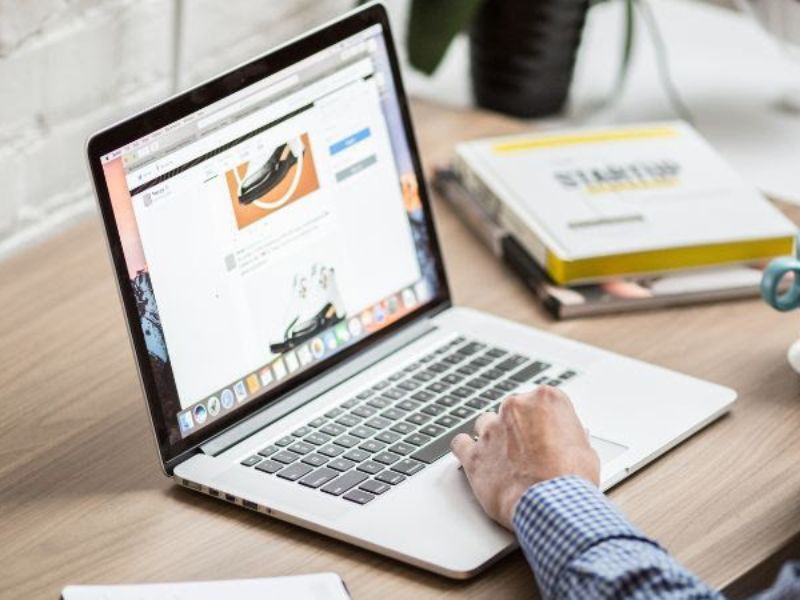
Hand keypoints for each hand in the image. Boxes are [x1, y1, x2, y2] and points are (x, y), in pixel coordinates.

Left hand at [451, 386, 599, 529]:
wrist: (552, 506)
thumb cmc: (572, 480)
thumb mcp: (586, 452)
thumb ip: (572, 436)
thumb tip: (570, 437)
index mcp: (546, 399)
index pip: (542, 401)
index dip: (545, 421)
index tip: (548, 434)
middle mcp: (515, 407)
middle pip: (513, 410)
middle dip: (520, 427)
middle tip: (530, 451)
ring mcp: (491, 429)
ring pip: (485, 423)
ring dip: (494, 436)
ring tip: (505, 458)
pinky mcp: (474, 453)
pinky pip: (460, 443)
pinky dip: (466, 449)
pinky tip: (476, 458)